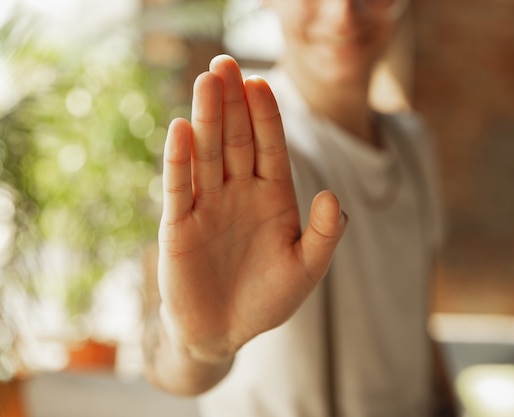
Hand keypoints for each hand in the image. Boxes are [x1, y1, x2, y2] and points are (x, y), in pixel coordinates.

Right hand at [158, 55, 346, 364]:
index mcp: (274, 197)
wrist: (224, 332)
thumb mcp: (306, 270)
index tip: (261, 82)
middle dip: (233, 103)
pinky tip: (181, 130)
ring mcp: (208, 206)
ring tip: (206, 81)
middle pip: (236, 139)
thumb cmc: (268, 299)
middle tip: (226, 63)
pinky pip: (180, 187)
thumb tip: (334, 198)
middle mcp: (239, 193)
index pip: (270, 147)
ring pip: (207, 154)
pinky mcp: (179, 225)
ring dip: (207, 119)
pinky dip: (180, 160)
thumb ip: (324, 235)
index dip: (267, 115)